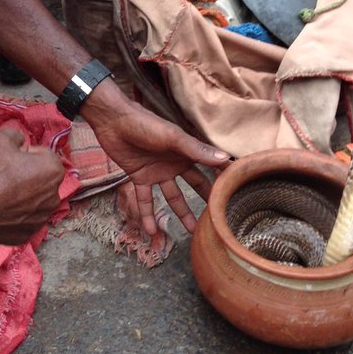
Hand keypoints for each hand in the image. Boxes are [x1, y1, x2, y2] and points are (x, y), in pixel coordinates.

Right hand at [0, 128, 63, 245]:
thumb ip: (15, 135)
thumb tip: (19, 141)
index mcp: (53, 170)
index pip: (41, 154)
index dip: (23, 153)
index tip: (8, 158)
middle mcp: (54, 196)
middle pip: (40, 179)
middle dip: (25, 175)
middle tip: (2, 175)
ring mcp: (41, 218)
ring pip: (32, 201)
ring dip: (21, 196)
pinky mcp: (27, 235)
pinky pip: (22, 219)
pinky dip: (14, 215)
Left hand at [83, 95, 228, 238]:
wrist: (114, 122)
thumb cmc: (146, 124)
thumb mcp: (173, 137)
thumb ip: (196, 150)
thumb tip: (225, 159)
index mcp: (186, 152)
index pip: (209, 167)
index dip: (221, 179)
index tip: (238, 194)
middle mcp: (175, 164)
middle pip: (194, 185)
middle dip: (205, 200)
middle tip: (217, 218)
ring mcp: (158, 172)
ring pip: (172, 197)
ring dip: (180, 214)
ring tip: (190, 232)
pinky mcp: (140, 178)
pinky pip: (145, 200)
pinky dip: (147, 215)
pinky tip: (151, 231)